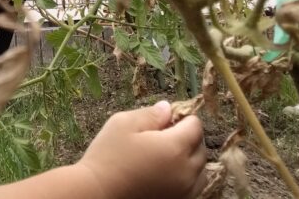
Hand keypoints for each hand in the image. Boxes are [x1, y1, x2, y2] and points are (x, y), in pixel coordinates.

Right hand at [76, 101, 206, 198]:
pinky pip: (193, 187)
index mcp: (175, 147)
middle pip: (201, 148)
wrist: (97, 194)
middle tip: (163, 135)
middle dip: (188, 137)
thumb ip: (150, 114)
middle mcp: (186, 171)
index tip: (165, 120)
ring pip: (201, 170)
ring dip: (190, 159)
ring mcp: (184, 191)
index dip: (182, 118)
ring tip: (166, 156)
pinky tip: (166, 173)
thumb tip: (168, 108)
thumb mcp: (123, 124)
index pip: (196, 126)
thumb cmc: (108, 156)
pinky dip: (186, 178)